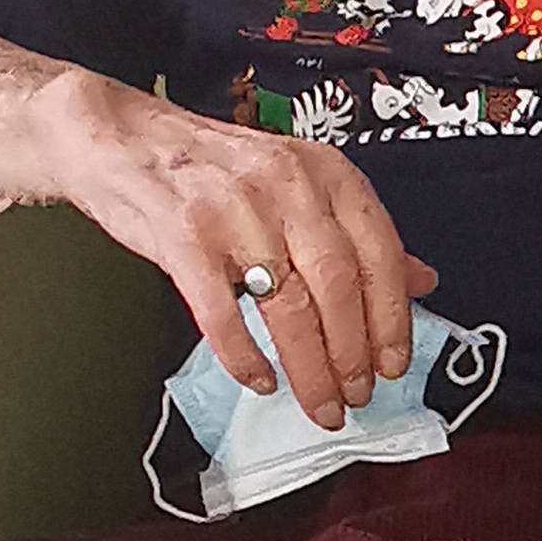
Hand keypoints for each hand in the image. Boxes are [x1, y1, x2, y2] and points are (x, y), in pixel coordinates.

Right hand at [27, 65, 433, 429]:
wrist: (121, 138)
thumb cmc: (213, 169)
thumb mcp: (299, 186)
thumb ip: (356, 233)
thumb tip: (420, 278)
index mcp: (325, 173)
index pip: (378, 253)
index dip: (392, 318)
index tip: (395, 364)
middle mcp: (286, 185)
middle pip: (338, 286)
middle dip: (353, 355)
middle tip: (356, 396)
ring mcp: (233, 209)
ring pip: (288, 306)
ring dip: (309, 368)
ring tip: (319, 402)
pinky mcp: (182, 235)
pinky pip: (221, 311)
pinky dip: (244, 356)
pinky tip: (259, 380)